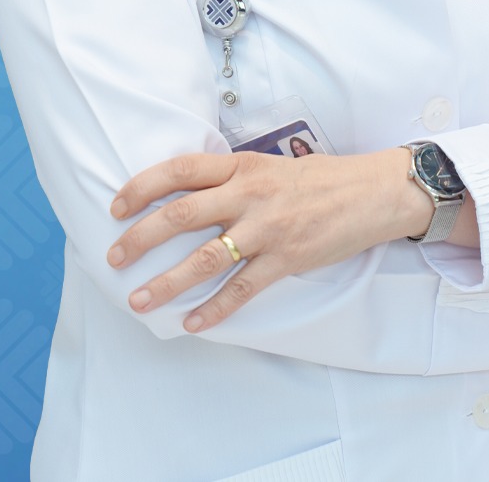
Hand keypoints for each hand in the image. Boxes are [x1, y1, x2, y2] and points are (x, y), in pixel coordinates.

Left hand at [106, 147, 431, 331]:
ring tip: (139, 301)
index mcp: (243, 166)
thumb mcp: (272, 165)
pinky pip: (243, 289)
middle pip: (182, 214)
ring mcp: (268, 228)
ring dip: (167, 282)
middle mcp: (250, 194)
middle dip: (141, 237)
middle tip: (114, 257)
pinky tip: (193, 324)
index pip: (182, 169)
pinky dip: (215, 309)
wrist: (373, 191)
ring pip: (206, 257)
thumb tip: (189, 195)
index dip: (144, 185)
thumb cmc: (322, 178)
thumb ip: (233, 179)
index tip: (117, 205)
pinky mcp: (287, 258)